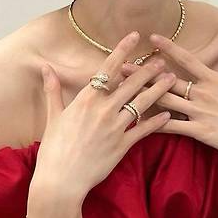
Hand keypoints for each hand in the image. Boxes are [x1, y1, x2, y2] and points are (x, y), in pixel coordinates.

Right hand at [33, 32, 177, 202]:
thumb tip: (46, 67)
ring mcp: (115, 127)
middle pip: (131, 83)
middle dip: (148, 69)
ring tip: (171, 79)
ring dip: (158, 89)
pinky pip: (144, 130)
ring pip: (142, 103)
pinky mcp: (123, 146)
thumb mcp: (52, 117)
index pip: (108, 68)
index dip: (123, 50)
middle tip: (162, 59)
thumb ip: (53, 90)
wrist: (61, 181)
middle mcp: (103, 109)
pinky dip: (157, 122)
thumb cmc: (54, 149)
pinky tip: (168, 115)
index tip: (135, 36)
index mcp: (85, 99)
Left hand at [120, 33, 217, 170]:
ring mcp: (200, 111)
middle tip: (121, 66)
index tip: (152, 37)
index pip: (187, 59)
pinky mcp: (199, 130)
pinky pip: (172, 126)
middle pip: (168, 79)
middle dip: (143, 72)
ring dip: (142, 94)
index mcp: (214, 80)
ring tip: (122, 91)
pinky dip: (154, 124)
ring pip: (165, 100)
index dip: (168, 47)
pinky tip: (137, 122)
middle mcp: (203, 92)